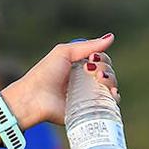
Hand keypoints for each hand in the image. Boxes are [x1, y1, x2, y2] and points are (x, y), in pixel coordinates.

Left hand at [2, 35, 118, 127]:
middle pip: (108, 73)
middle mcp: (85, 83)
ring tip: (99, 79)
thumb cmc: (44, 74)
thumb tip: (111, 37)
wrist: (34, 98)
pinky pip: (108, 105)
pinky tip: (111, 93)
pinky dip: (114, 98)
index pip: (102, 61)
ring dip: (111, 81)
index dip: (102, 59)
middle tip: (91, 71)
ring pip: (111, 87)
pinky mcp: (87, 111)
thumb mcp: (64, 53)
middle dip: (105, 69)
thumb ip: (88, 45)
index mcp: (79, 68)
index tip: (92, 59)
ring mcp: (87, 97)